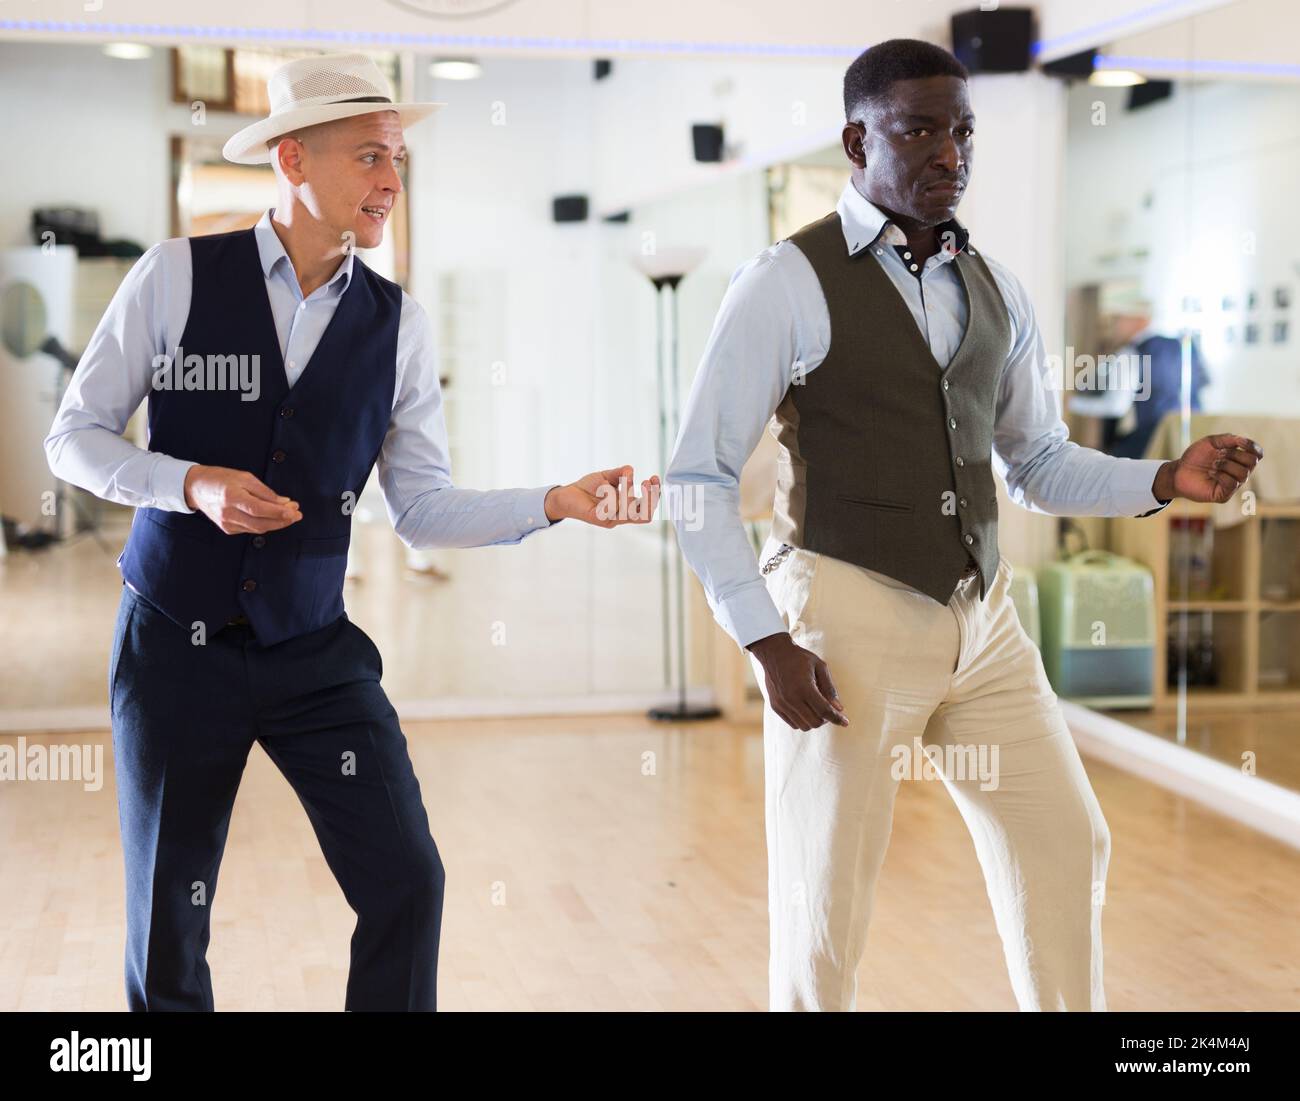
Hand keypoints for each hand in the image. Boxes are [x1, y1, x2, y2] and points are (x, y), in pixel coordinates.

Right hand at [183, 464, 302, 534]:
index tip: (295, 511)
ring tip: (289, 515)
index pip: (260, 509)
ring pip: (258, 529)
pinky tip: (273, 518)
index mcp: (232, 497)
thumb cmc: (220, 478)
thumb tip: (284, 502)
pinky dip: (264, 525)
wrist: (196, 488)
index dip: (279, 513)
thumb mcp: (245, 477)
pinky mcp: (227, 529)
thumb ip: (265, 492)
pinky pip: (251, 529)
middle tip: (297, 514)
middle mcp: (229, 513)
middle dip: (282, 521)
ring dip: (276, 524)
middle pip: (261, 523)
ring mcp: (227, 523)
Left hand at [544, 466, 659, 526]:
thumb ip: (621, 473)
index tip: (654, 477)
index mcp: (626, 507)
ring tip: (624, 479)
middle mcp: (621, 516)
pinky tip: (604, 486)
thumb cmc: (588, 487)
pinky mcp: (599, 518)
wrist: (567, 494)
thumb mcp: (608, 476)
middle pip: (645, 516)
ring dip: (629, 492)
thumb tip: (631, 469)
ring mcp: (611, 519)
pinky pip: (611, 507)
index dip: (655, 494)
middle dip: (650, 498)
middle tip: (646, 482)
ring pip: (629, 511)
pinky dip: (611, 492)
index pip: (648, 507)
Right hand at [747, 631, 847, 729]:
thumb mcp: (820, 666)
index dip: (837, 718)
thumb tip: (839, 708)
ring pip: (804, 726)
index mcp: (804, 687)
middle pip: (815, 722)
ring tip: (816, 708)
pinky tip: (805, 709)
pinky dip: (802, 721)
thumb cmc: (799, 658)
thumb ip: (830, 688)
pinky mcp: (775, 706)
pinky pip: (793, 724)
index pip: (824, 711)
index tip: (845, 722)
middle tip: (829, 710)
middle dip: (826, 720)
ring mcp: (782, 704)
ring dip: (814, 721)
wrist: (774, 653)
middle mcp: (791, 698)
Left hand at [1153, 434, 1263, 503]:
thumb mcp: (1211, 442)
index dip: (1253, 447)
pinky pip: (1232, 483)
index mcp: (1239, 459)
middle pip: (1252, 462)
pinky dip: (1221, 475)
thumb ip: (1227, 439)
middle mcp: (1240, 472)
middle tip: (1218, 454)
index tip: (1239, 442)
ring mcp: (1233, 484)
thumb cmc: (1195, 457)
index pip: (1258, 454)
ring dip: (1226, 465)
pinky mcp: (1224, 495)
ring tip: (1213, 464)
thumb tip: (1242, 440)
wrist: (1179, 471)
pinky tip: (1211, 473)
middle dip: (1235, 454)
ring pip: (1243, 473)